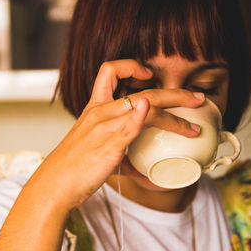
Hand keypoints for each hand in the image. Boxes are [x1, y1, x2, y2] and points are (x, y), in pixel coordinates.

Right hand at [41, 59, 204, 208]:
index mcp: (94, 108)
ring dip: (175, 114)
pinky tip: (152, 111)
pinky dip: (142, 115)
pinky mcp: (109, 145)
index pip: (110, 71)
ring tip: (193, 127)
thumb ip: (120, 151)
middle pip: (142, 89)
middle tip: (195, 98)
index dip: (131, 66)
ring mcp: (105, 127)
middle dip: (174, 92)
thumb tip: (141, 166)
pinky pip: (129, 125)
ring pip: (145, 106)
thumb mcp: (94, 149)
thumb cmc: (73, 167)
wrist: (55, 184)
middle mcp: (100, 112)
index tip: (148, 74)